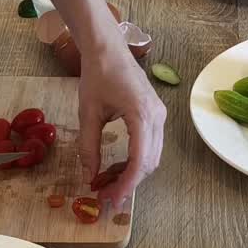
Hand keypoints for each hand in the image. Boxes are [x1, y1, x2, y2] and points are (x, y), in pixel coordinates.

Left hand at [77, 44, 166, 209]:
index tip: (110, 199)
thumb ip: (88, 148)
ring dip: (131, 173)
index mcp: (141, 115)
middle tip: (105, 196)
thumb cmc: (97, 75)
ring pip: (152, 156)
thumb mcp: (87, 114)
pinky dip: (135, 160)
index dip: (126, 184)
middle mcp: (157, 117)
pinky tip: (115, 167)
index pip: (139, 160)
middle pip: (149, 162)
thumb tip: (89, 177)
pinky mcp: (156, 115)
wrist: (108, 48)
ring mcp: (159, 115)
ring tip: (106, 183)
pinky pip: (150, 145)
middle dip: (128, 182)